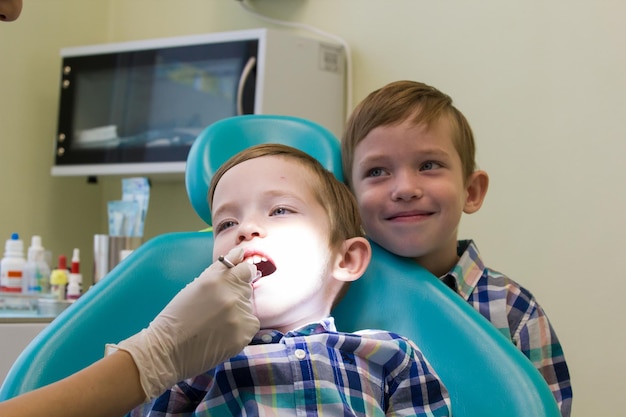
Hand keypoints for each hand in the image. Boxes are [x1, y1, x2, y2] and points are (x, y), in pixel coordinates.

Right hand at [107, 247, 259, 399]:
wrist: (167, 352)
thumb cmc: (177, 317)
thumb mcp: (196, 286)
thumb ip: (220, 269)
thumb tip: (240, 253)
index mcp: (217, 280)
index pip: (246, 269)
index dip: (242, 275)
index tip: (237, 280)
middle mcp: (231, 295)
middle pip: (247, 288)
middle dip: (236, 295)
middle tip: (217, 309)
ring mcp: (240, 316)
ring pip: (248, 308)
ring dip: (238, 312)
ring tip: (216, 323)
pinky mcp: (244, 335)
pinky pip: (251, 325)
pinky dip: (241, 328)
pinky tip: (223, 333)